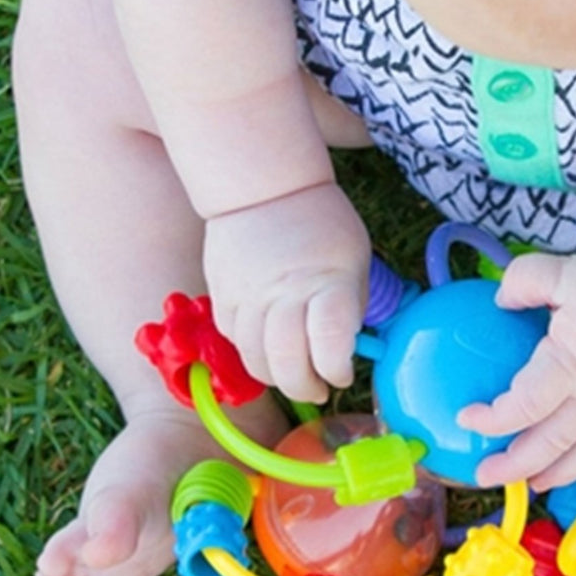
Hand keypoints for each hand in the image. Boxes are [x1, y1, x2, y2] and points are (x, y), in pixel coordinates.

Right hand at [202, 181, 368, 402]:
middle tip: (318, 388)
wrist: (266, 187)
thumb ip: (350, 309)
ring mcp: (247, 295)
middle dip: (306, 388)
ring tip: (293, 371)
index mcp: (327, 282)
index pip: (330, 344)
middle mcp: (284, 292)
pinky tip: (267, 346)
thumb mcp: (354, 262)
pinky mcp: (221, 295)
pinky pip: (233, 340)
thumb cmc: (322, 226)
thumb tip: (343, 353)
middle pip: (287, 363)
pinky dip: (252, 352)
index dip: (337, 371)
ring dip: (277, 377)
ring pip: (255, 360)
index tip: (342, 374)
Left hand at [459, 242, 575, 488]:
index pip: (522, 407)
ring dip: (563, 472)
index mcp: (569, 367)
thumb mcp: (562, 273)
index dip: (491, 418)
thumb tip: (500, 299)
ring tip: (539, 484)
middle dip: (515, 465)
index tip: (466, 417)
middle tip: (486, 476)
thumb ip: (523, 283)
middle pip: (552, 443)